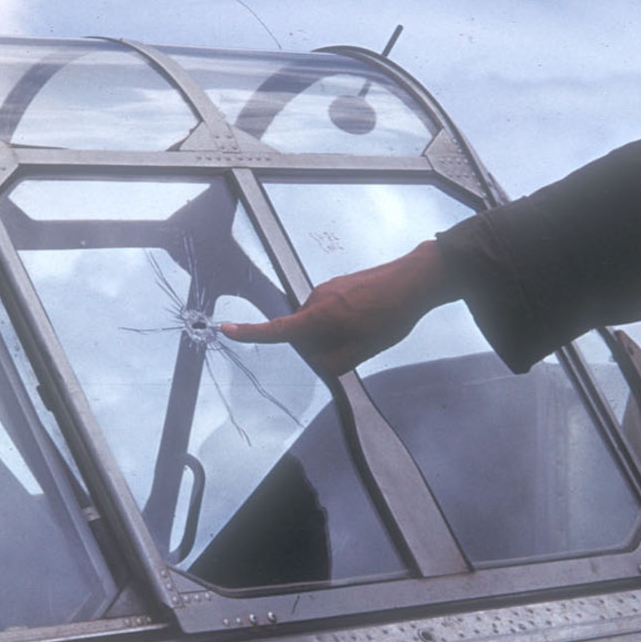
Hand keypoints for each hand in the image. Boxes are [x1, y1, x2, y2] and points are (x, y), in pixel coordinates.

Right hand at [221, 239, 458, 376]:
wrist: (415, 280)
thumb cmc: (391, 314)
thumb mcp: (363, 350)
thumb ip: (333, 361)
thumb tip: (318, 361)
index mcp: (319, 316)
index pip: (277, 330)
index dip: (250, 332)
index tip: (226, 329)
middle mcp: (316, 299)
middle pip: (304, 334)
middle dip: (322, 346)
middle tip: (357, 344)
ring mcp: (326, 289)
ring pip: (319, 324)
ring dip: (336, 333)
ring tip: (369, 329)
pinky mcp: (337, 286)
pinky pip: (329, 312)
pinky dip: (343, 321)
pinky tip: (369, 318)